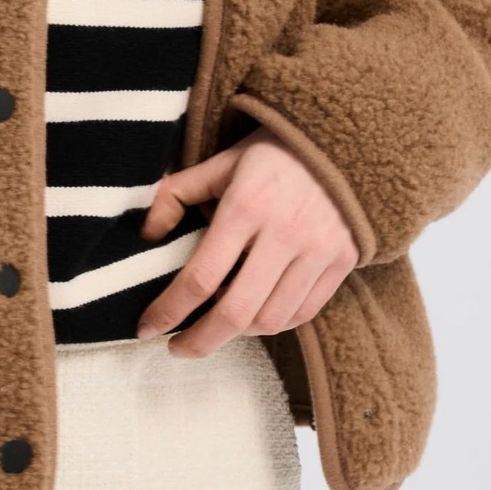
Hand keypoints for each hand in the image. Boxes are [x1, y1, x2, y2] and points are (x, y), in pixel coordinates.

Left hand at [134, 124, 360, 356]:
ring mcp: (318, 251)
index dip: (168, 310)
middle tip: (177, 348)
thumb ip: (176, 194)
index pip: (200, 277)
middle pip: (236, 312)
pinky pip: (304, 313)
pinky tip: (253, 318)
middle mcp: (284, 233)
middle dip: (200, 341)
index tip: (146, 328)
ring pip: (271, 320)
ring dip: (237, 334)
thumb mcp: (218, 162)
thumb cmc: (271, 154)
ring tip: (215, 327)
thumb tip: (148, 235)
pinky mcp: (343, 261)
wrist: (344, 140)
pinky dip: (274, 324)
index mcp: (246, 206)